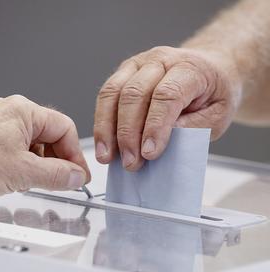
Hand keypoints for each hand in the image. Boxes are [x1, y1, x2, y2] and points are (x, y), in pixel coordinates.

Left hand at [0, 95, 90, 197]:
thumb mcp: (21, 171)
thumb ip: (56, 175)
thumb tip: (77, 176)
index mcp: (24, 111)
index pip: (65, 128)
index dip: (75, 154)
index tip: (79, 175)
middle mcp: (14, 114)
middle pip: (52, 136)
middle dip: (60, 161)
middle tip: (64, 181)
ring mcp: (3, 126)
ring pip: (37, 145)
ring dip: (43, 165)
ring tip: (38, 181)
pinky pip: (22, 150)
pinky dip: (28, 165)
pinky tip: (22, 178)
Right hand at [94, 46, 241, 169]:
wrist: (209, 70)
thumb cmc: (214, 93)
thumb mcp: (218, 116)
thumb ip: (193, 128)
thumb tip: (160, 142)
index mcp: (189, 68)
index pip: (167, 96)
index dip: (155, 126)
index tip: (149, 154)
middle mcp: (160, 60)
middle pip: (134, 94)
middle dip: (128, 133)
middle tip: (130, 162)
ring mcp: (138, 65)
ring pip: (113, 93)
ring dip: (107, 129)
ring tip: (107, 156)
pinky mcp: (124, 74)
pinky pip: (106, 96)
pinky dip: (102, 122)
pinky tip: (103, 143)